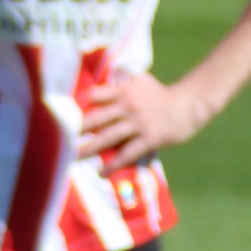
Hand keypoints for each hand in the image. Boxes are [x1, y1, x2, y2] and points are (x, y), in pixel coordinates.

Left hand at [78, 71, 213, 169]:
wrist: (188, 105)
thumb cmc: (162, 94)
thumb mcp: (142, 81)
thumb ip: (123, 82)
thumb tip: (108, 78)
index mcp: (124, 91)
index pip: (95, 95)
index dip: (80, 105)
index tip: (65, 114)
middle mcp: (128, 106)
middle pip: (97, 118)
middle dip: (78, 130)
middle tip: (61, 140)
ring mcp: (138, 123)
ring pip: (108, 137)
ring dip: (90, 148)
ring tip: (75, 158)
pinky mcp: (149, 138)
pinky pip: (127, 153)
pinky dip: (113, 164)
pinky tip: (101, 172)